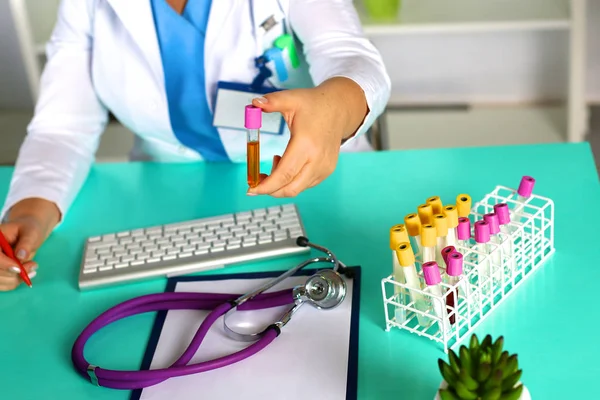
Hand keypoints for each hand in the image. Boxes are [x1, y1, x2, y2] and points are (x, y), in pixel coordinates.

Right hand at [0, 198, 60, 290]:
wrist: (27, 233)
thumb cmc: (29, 230)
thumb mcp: (31, 232)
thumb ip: (26, 242)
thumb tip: (21, 256)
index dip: (5, 265)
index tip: (20, 268)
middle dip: (14, 273)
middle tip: (33, 266)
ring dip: (16, 279)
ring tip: (32, 268)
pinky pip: (3, 285)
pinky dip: (15, 283)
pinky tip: (26, 275)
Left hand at [247, 77, 367, 196]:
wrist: (339, 110)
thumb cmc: (314, 105)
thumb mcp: (291, 99)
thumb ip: (272, 101)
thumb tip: (254, 102)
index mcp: (306, 145)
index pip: (284, 174)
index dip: (266, 186)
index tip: (251, 189)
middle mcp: (317, 160)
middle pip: (290, 188)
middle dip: (270, 189)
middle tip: (257, 178)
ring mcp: (324, 168)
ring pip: (297, 189)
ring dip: (280, 183)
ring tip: (276, 160)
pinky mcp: (327, 171)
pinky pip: (305, 184)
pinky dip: (291, 181)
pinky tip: (288, 164)